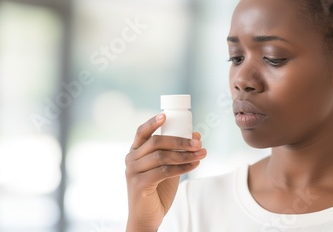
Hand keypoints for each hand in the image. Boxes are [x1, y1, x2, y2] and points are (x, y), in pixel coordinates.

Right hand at [125, 113, 206, 231]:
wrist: (147, 217)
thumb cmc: (157, 190)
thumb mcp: (168, 168)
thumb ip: (177, 152)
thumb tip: (196, 135)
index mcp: (135, 152)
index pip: (141, 132)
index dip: (152, 122)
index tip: (166, 115)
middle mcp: (131, 159)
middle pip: (156, 142)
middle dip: (180, 141)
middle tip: (198, 143)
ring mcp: (133, 171)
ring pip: (162, 156)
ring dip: (185, 154)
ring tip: (201, 154)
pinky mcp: (139, 184)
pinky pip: (164, 171)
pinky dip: (182, 167)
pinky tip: (194, 166)